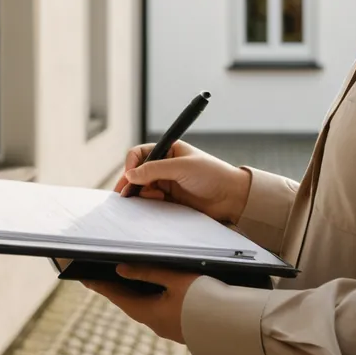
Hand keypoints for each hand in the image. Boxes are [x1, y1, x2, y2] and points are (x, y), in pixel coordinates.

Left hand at [82, 265, 201, 343]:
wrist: (236, 323)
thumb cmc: (205, 297)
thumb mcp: (175, 278)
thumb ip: (147, 272)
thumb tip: (120, 269)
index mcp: (150, 314)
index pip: (118, 297)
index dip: (101, 286)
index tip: (85, 278)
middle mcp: (157, 324)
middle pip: (130, 303)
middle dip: (116, 288)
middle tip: (100, 276)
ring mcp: (170, 327)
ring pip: (146, 306)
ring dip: (133, 292)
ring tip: (122, 279)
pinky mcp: (182, 325)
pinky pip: (160, 309)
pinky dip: (150, 296)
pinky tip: (153, 288)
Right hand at [114, 141, 252, 224]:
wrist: (232, 197)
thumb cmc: (212, 174)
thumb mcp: (182, 167)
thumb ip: (154, 170)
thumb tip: (130, 174)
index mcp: (169, 151)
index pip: (141, 153)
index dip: (132, 164)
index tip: (130, 175)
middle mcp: (165, 166)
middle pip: (139, 172)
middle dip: (131, 182)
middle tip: (123, 194)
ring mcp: (167, 183)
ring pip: (143, 188)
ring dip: (141, 193)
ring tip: (150, 198)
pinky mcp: (170, 200)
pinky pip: (152, 201)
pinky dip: (148, 203)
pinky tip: (155, 204)